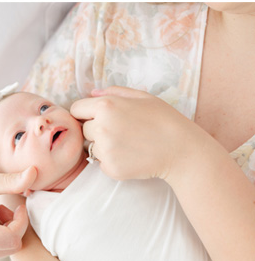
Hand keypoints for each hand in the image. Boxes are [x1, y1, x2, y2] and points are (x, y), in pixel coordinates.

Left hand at [70, 86, 198, 180]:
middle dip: (97, 130)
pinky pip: (102, 163)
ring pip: (92, 147)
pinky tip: (132, 157)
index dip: (86, 112)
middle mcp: (101, 127)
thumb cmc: (165, 120)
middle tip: (123, 131)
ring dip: (104, 147)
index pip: (76, 109)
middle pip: (84, 129)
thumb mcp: (142, 97)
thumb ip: (114, 92)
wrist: (183, 151)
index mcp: (106, 106)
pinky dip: (113, 161)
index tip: (98, 117)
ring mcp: (105, 150)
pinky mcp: (111, 168)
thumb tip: (92, 93)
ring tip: (130, 144)